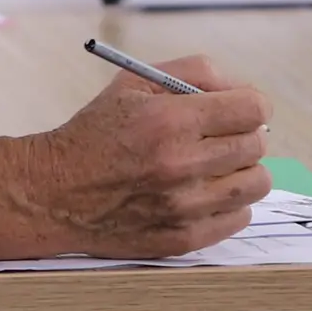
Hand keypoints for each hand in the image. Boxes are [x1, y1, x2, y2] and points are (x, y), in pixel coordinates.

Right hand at [21, 55, 273, 257]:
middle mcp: (181, 165)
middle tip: (220, 137)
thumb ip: (195, 72)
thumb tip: (242, 90)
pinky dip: (230, 204)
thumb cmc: (96, 133)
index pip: (253, 110)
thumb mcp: (135, 82)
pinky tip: (204, 193)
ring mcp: (184, 207)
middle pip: (256, 146)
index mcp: (171, 121)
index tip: (241, 110)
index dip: (252, 106)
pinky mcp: (182, 238)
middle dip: (244, 135)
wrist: (54, 192)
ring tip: (215, 166)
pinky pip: (239, 218)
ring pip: (255, 184)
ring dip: (242, 171)